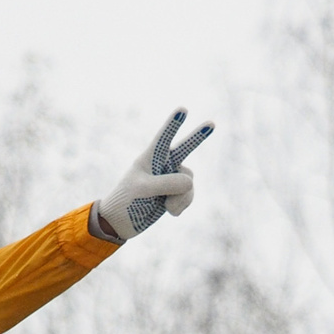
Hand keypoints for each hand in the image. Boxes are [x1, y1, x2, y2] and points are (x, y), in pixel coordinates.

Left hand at [94, 108, 213, 241]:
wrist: (121, 223)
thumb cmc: (126, 202)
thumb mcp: (144, 190)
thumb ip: (168, 183)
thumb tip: (191, 182)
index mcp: (150, 158)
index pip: (163, 137)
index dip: (173, 123)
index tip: (182, 109)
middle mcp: (163, 164)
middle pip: (184, 147)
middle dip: (198, 136)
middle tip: (212, 123)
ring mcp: (170, 179)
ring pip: (189, 182)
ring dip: (181, 197)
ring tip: (165, 205)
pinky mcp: (176, 193)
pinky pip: (189, 195)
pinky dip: (181, 205)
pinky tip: (169, 211)